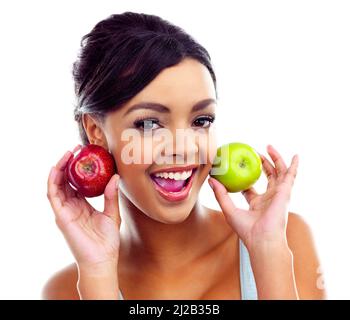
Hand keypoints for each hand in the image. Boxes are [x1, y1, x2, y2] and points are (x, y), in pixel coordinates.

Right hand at [47, 144, 120, 270]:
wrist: (103, 258)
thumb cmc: (108, 240)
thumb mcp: (113, 213)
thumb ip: (112, 195)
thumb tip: (115, 176)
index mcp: (82, 205)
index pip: (76, 183)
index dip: (78, 168)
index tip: (85, 154)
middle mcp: (71, 206)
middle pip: (65, 181)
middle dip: (68, 164)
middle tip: (76, 149)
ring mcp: (65, 211)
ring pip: (56, 185)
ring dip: (59, 168)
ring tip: (67, 154)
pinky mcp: (61, 216)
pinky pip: (53, 196)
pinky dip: (52, 182)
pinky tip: (56, 169)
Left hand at [208, 144, 298, 251]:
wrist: (262, 239)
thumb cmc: (246, 229)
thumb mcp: (229, 210)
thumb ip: (221, 194)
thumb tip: (211, 179)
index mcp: (257, 204)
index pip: (251, 188)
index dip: (245, 177)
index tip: (238, 166)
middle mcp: (269, 198)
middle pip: (267, 177)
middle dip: (262, 164)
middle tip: (255, 153)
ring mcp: (278, 195)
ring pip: (279, 173)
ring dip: (275, 160)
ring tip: (269, 147)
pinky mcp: (285, 192)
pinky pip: (291, 176)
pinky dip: (294, 166)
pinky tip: (295, 156)